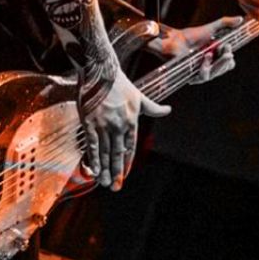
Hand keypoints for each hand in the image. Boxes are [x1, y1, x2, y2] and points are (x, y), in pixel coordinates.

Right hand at [81, 66, 169, 191]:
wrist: (100, 72)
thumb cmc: (120, 84)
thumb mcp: (140, 96)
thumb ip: (153, 108)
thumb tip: (169, 110)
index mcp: (131, 121)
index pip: (130, 148)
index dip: (127, 163)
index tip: (125, 175)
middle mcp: (118, 126)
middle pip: (117, 154)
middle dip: (116, 173)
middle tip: (115, 187)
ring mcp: (103, 125)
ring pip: (104, 153)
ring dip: (105, 170)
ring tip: (105, 183)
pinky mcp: (89, 123)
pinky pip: (91, 145)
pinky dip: (93, 159)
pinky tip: (94, 170)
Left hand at [148, 16, 241, 82]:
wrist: (175, 39)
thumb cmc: (192, 35)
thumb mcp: (211, 28)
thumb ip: (225, 23)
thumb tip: (240, 19)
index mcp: (217, 58)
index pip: (229, 63)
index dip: (230, 55)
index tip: (227, 45)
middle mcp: (211, 67)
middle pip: (225, 68)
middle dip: (226, 59)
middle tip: (225, 49)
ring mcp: (202, 73)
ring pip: (215, 73)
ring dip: (217, 63)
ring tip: (211, 53)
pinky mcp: (192, 77)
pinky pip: (203, 76)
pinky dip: (206, 66)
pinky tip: (206, 57)